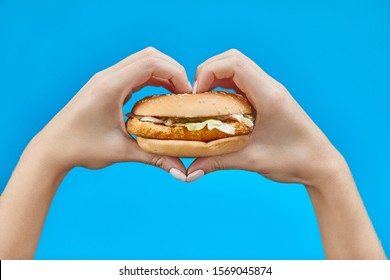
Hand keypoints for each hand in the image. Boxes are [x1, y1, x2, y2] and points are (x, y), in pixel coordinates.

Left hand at [29, 47, 190, 176]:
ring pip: (141, 61)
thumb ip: (155, 158)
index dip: (175, 74)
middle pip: (149, 56)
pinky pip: (133, 72)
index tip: (186, 94)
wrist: (52, 149)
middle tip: (185, 93)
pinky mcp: (105, 85)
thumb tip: (181, 172)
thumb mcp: (121, 152)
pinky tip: (158, 97)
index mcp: (110, 86)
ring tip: (176, 94)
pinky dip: (151, 79)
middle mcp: (107, 76)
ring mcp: (105, 78)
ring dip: (162, 73)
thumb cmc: (81, 149)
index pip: (150, 63)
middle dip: (172, 70)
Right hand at [188, 49, 345, 186]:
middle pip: (233, 58)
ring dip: (216, 77)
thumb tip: (190, 171)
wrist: (320, 165)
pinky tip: (218, 108)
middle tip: (196, 96)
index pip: (234, 64)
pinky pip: (243, 81)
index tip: (196, 95)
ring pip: (238, 67)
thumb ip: (218, 162)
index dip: (208, 72)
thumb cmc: (293, 161)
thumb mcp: (252, 161)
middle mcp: (270, 87)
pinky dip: (226, 86)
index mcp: (269, 95)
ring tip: (204, 100)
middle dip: (208, 71)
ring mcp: (271, 90)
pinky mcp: (269, 98)